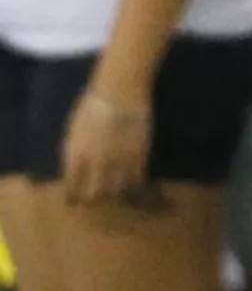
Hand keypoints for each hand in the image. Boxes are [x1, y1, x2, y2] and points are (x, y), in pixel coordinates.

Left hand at [62, 88, 151, 207]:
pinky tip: (133, 183)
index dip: (73, 198)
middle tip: (97, 197)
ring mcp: (120, 158)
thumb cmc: (93, 105)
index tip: (75, 201)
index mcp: (76, 155)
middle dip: (95, 199)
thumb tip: (75, 170)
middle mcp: (96, 161)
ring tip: (116, 191)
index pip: (72, 188)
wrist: (120, 88)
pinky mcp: (140, 153)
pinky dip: (135, 184)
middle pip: (95, 194)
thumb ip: (74, 153)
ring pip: (118, 190)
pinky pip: (137, 178)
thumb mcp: (74, 131)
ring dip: (116, 193)